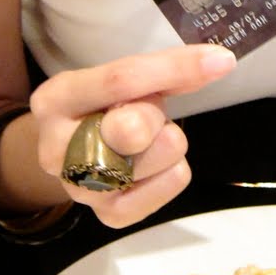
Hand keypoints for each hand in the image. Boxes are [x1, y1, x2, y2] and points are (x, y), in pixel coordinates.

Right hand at [30, 44, 235, 227]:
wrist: (70, 158)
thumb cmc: (100, 110)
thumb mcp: (115, 82)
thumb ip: (158, 73)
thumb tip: (217, 62)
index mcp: (55, 100)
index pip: (120, 79)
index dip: (174, 67)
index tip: (220, 59)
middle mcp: (56, 150)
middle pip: (133, 128)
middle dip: (156, 115)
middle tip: (147, 116)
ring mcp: (81, 189)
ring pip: (163, 153)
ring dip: (168, 139)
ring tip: (147, 141)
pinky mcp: (110, 214)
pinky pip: (172, 181)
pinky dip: (175, 166)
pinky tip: (155, 164)